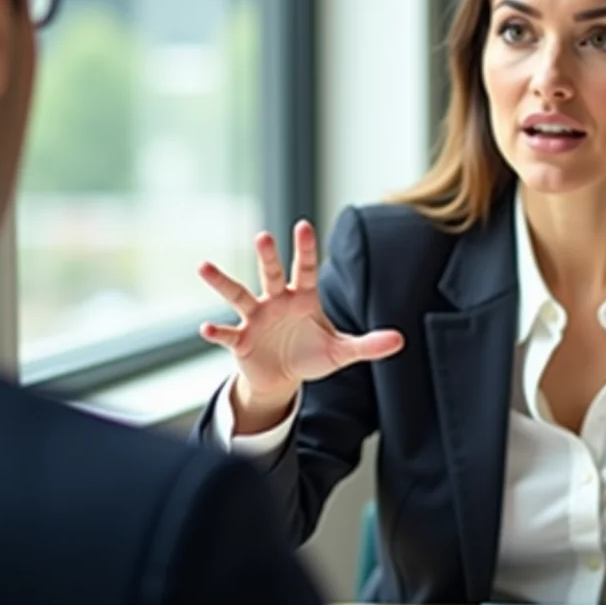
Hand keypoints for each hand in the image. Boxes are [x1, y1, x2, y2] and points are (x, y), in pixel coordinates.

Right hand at [197, 220, 403, 432]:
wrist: (283, 378)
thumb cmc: (311, 355)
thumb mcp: (342, 351)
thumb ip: (368, 344)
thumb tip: (400, 339)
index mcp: (303, 297)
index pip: (306, 268)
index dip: (305, 249)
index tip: (303, 225)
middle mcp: (276, 301)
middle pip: (271, 273)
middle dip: (268, 256)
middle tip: (263, 236)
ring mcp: (255, 319)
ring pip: (238, 295)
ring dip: (223, 282)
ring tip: (205, 266)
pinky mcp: (241, 341)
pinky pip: (228, 334)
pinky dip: (217, 332)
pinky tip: (207, 328)